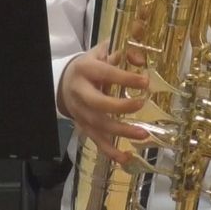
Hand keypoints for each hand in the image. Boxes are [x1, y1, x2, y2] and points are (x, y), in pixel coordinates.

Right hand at [57, 41, 149, 163]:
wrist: (65, 81)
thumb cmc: (90, 67)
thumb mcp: (102, 54)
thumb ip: (123, 53)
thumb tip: (141, 59)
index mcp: (85, 69)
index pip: (106, 73)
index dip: (125, 78)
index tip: (145, 82)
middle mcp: (80, 91)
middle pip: (97, 102)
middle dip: (120, 106)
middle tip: (141, 104)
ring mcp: (80, 111)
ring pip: (98, 125)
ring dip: (121, 131)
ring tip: (143, 134)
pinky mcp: (82, 126)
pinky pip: (96, 140)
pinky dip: (110, 151)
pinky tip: (126, 157)